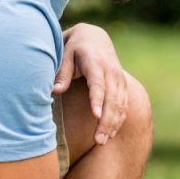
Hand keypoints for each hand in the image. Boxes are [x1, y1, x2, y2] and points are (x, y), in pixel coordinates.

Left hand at [54, 24, 126, 144]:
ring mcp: (119, 78)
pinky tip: (110, 134)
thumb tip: (55, 91)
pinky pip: (124, 105)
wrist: (95, 37)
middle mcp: (111, 71)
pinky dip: (118, 120)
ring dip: (113, 124)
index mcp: (96, 62)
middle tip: (97, 140)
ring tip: (101, 141)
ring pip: (121, 104)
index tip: (96, 116)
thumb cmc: (75, 48)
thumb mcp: (65, 55)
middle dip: (106, 120)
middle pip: (112, 99)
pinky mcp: (123, 85)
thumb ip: (62, 73)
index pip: (98, 84)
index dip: (98, 100)